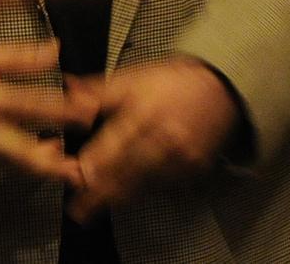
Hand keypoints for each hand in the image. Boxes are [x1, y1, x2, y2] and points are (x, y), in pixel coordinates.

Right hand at [0, 42, 84, 183]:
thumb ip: (22, 57)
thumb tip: (56, 50)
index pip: (35, 107)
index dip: (65, 111)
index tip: (89, 113)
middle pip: (25, 155)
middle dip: (56, 165)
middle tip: (80, 170)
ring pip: (13, 169)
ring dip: (41, 169)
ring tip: (64, 165)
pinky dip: (19, 168)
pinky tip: (33, 161)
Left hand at [68, 58, 239, 221]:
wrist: (221, 86)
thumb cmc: (174, 81)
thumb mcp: (133, 78)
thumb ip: (97, 90)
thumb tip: (68, 91)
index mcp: (145, 113)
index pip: (113, 148)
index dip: (92, 167)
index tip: (75, 179)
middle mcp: (164, 139)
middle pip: (126, 175)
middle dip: (99, 196)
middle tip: (78, 211)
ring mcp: (182, 159)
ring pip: (144, 187)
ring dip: (119, 199)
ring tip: (96, 209)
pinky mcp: (194, 171)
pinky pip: (164, 188)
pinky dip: (144, 193)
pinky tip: (129, 197)